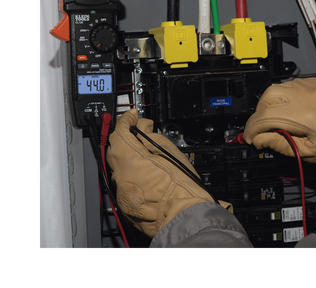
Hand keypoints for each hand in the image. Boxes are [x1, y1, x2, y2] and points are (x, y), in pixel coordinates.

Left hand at [106, 109, 232, 237]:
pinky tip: (145, 174)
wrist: (184, 215)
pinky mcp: (126, 205)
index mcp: (130, 158)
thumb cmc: (180, 186)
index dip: (126, 119)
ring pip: (119, 166)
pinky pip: (124, 183)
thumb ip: (150, 136)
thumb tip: (142, 127)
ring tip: (146, 153)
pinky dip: (131, 174)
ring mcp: (122, 191)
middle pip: (115, 148)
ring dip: (128, 156)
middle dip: (125, 137)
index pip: (120, 130)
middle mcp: (120, 176)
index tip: (132, 116)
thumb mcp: (169, 151)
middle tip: (139, 132)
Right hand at [243, 78, 315, 167]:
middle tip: (263, 128)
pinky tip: (289, 107)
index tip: (251, 137)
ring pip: (277, 87)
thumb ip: (279, 144)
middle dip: (259, 113)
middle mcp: (305, 96)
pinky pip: (291, 84)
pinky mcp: (315, 83)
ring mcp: (310, 86)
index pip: (264, 117)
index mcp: (302, 116)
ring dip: (270, 102)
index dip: (252, 129)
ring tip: (276, 118)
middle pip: (266, 97)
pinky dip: (284, 95)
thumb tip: (260, 139)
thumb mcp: (307, 153)